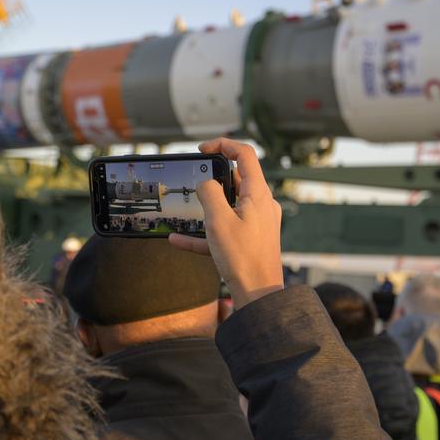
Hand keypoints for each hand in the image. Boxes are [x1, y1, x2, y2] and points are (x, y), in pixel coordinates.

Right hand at [169, 139, 283, 309]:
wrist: (258, 295)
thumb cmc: (242, 259)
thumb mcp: (218, 220)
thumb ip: (209, 193)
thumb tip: (206, 184)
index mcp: (258, 194)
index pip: (245, 154)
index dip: (223, 144)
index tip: (202, 149)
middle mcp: (261, 204)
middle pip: (238, 178)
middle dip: (213, 178)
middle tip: (193, 179)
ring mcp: (258, 222)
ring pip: (229, 205)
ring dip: (207, 207)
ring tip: (186, 209)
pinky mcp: (252, 239)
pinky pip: (226, 229)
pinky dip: (205, 232)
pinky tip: (178, 241)